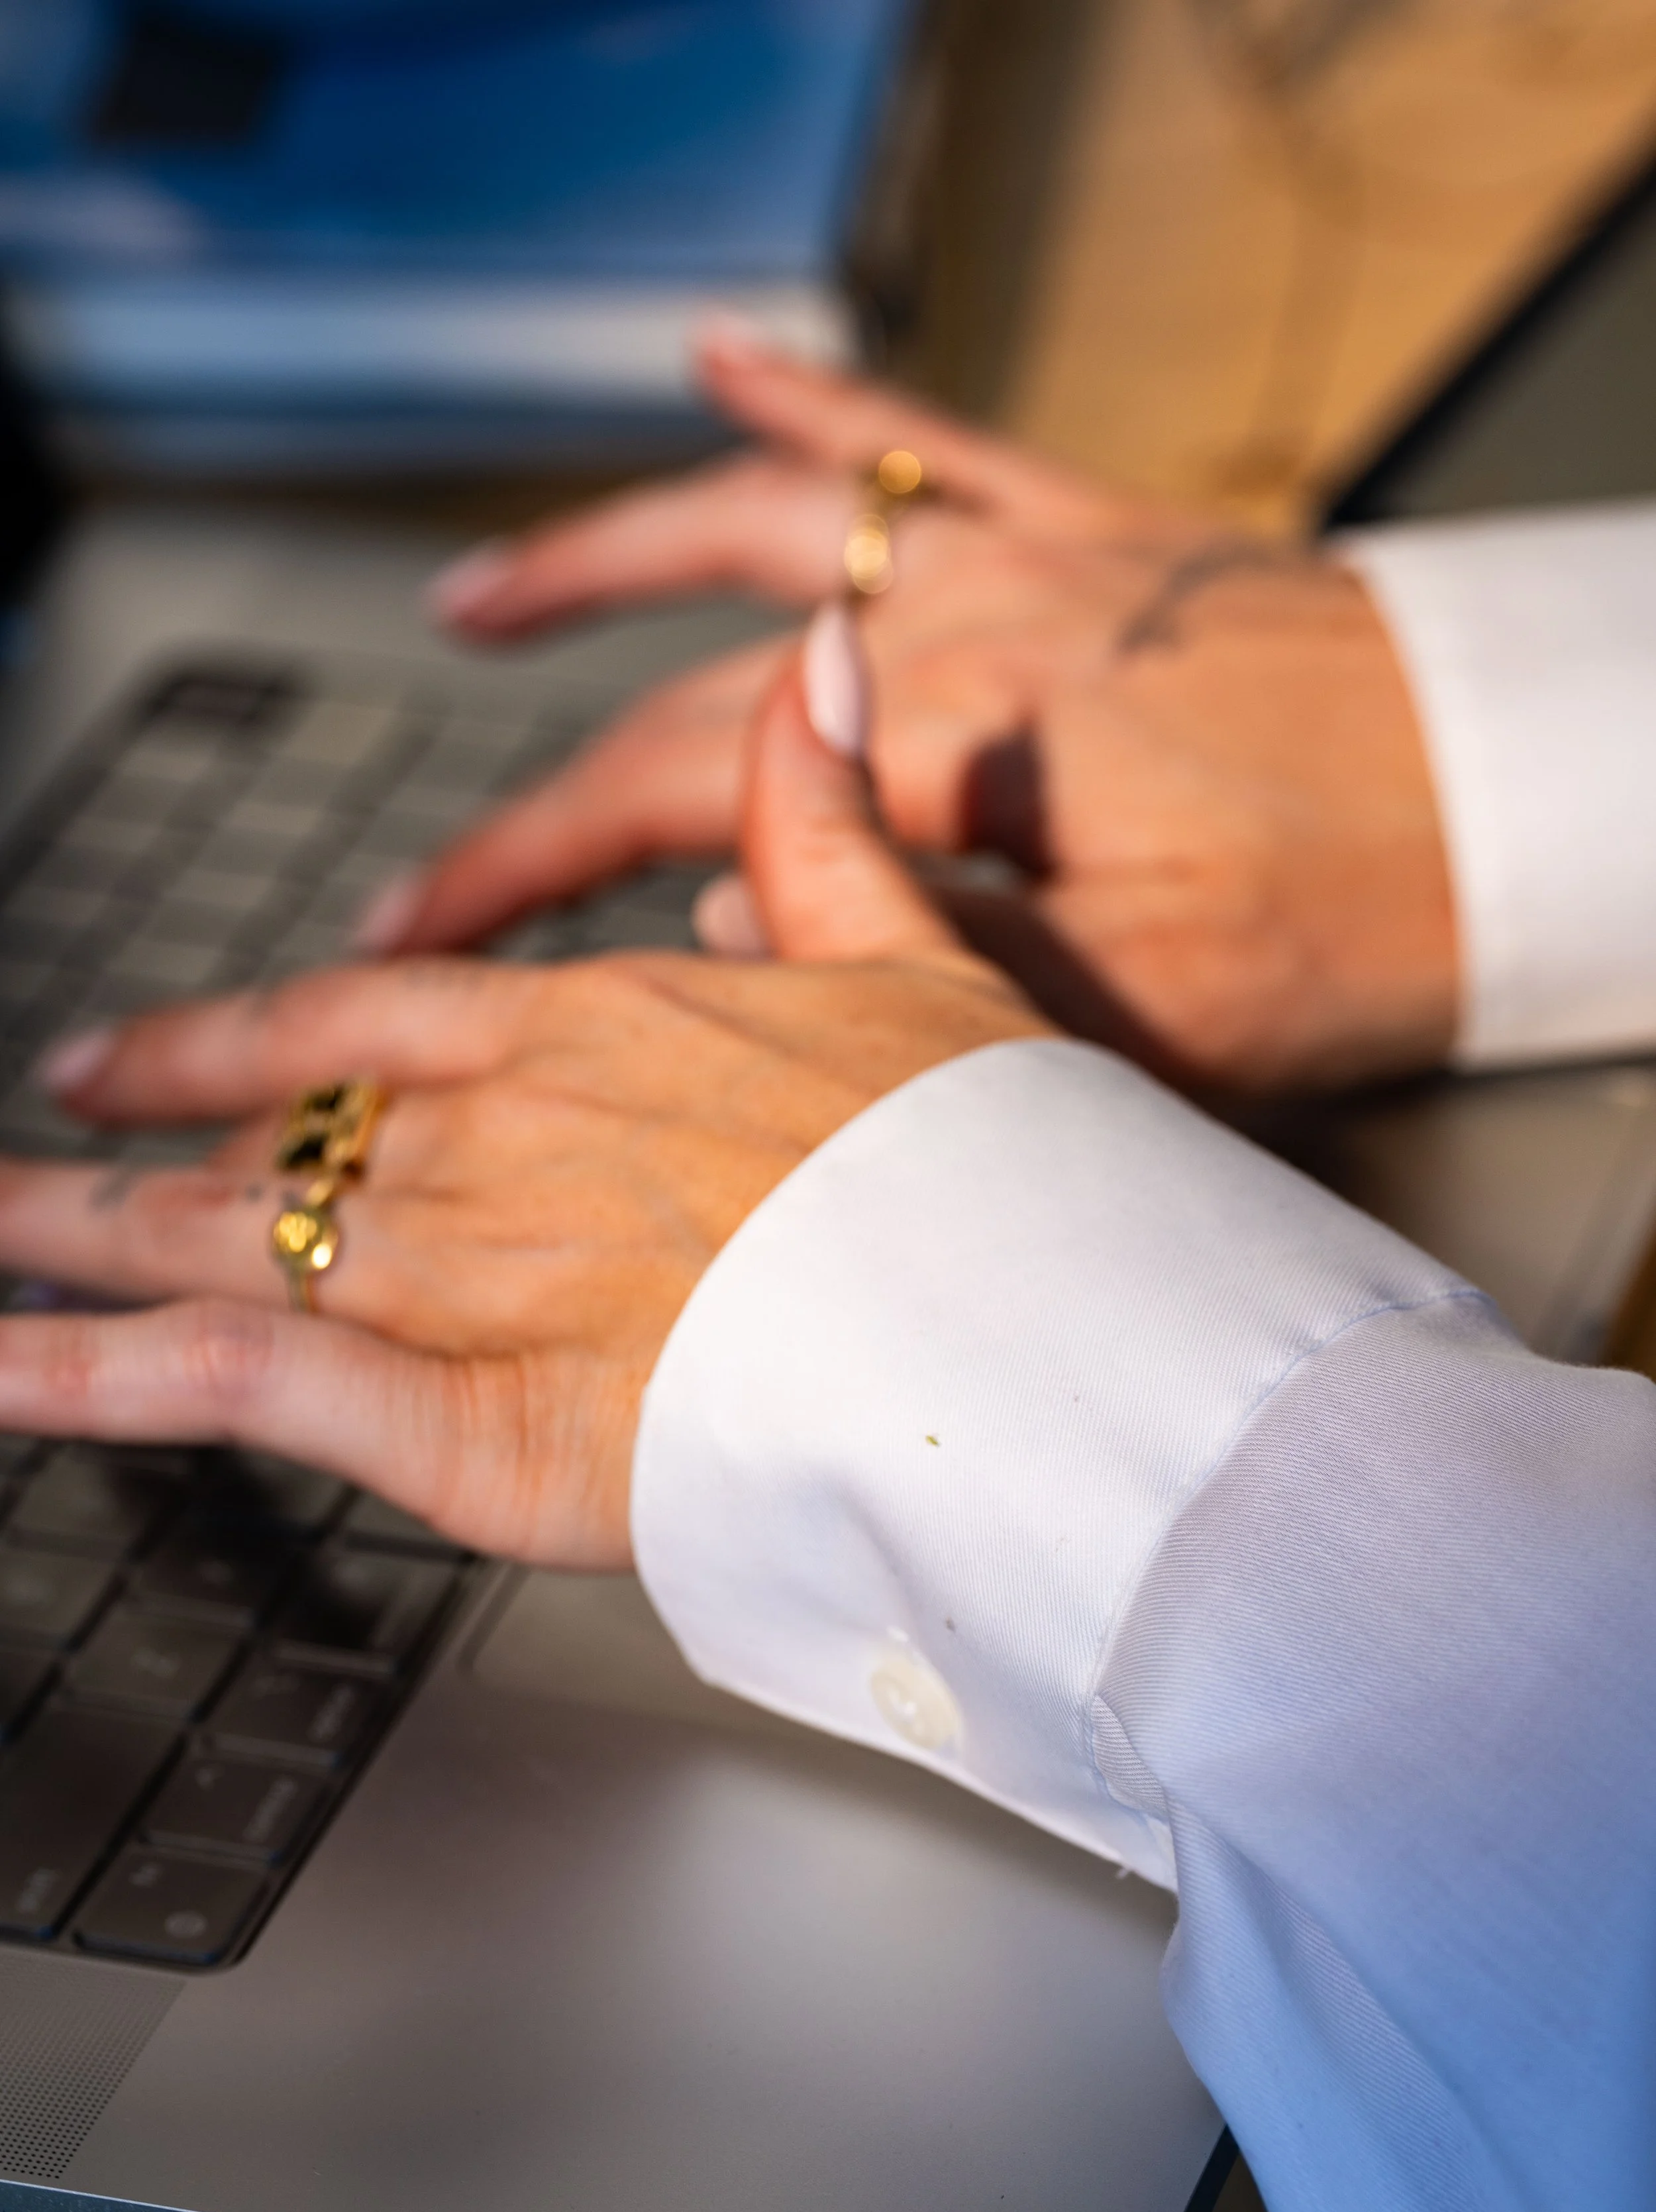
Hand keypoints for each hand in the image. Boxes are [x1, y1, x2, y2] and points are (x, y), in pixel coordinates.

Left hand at [4, 637, 1048, 1561]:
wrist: (1036, 1327)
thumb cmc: (998, 1166)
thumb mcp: (919, 960)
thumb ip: (822, 825)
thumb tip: (813, 665)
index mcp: (595, 1029)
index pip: (359, 1019)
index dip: (229, 1038)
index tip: (131, 1053)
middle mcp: (502, 1141)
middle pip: (263, 1138)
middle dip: (116, 1155)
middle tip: (16, 1153)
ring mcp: (466, 1273)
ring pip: (215, 1242)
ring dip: (66, 1244)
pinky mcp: (460, 1417)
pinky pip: (237, 1384)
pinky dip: (93, 1379)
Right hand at [378, 329, 1455, 1092]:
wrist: (1517, 792)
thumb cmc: (1354, 916)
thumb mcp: (1132, 1006)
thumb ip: (911, 956)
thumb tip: (721, 921)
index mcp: (946, 742)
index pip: (668, 808)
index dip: (523, 885)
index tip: (420, 946)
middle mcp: (954, 623)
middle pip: (681, 700)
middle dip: (528, 805)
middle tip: (415, 889)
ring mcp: (1011, 559)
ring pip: (758, 530)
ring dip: (602, 559)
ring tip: (476, 597)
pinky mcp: (1081, 527)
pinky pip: (917, 438)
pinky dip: (811, 401)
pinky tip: (721, 363)